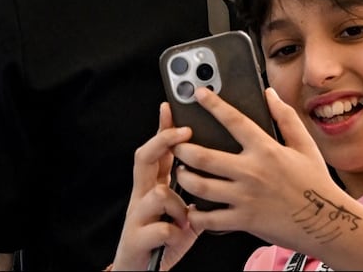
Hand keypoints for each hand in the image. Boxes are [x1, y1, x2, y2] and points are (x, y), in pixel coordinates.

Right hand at [112, 103, 198, 270]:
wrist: (141, 270)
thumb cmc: (169, 234)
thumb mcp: (184, 206)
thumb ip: (198, 185)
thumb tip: (224, 162)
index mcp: (156, 184)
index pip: (159, 149)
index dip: (164, 127)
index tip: (171, 106)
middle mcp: (143, 196)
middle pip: (145, 158)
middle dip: (162, 141)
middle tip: (184, 134)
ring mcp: (138, 217)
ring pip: (156, 193)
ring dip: (176, 202)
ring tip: (186, 214)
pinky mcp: (138, 240)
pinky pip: (160, 227)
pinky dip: (174, 231)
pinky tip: (182, 234)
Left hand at [172, 88, 334, 250]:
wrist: (325, 222)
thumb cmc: (315, 183)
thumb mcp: (305, 145)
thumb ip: (286, 117)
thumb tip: (270, 94)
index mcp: (266, 150)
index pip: (234, 121)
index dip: (214, 104)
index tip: (199, 94)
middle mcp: (252, 172)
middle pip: (204, 156)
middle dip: (183, 148)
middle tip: (176, 144)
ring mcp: (245, 197)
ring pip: (200, 185)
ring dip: (183, 177)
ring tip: (181, 172)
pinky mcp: (242, 220)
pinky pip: (209, 218)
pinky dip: (195, 213)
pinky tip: (193, 207)